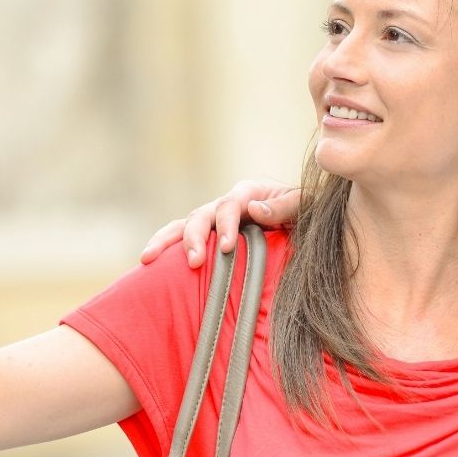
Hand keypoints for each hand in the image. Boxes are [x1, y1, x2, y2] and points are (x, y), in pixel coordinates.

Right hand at [140, 180, 301, 267]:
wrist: (306, 227)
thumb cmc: (309, 217)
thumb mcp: (305, 207)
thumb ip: (285, 205)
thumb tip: (254, 208)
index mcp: (249, 193)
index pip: (230, 205)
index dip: (226, 225)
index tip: (226, 247)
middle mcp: (228, 204)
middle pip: (201, 215)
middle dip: (194, 237)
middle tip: (193, 262)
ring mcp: (215, 221)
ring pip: (183, 225)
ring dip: (166, 241)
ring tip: (148, 259)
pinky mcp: (209, 238)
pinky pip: (182, 239)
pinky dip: (166, 249)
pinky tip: (148, 264)